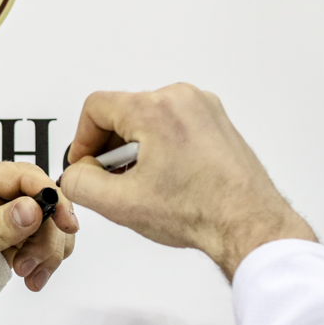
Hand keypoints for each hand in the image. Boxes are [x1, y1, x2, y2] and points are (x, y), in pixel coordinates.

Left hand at [0, 161, 77, 290]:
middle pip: (42, 200)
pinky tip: (33, 276)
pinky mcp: (18, 227)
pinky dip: (47, 258)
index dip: (50, 196)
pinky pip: (49, 236)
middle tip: (28, 266)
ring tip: (28, 275)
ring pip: (50, 221)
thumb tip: (32, 208)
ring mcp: (6, 207)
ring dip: (47, 251)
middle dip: (44, 237)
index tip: (66, 223)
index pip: (23, 175)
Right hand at [59, 83, 316, 279]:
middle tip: (112, 180)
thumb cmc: (200, 212)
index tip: (86, 165)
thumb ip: (80, 184)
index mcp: (155, 110)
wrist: (250, 225)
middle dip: (109, 147)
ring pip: (146, 118)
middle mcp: (181, 98)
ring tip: (141, 183)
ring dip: (134, 147)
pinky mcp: (216, 120)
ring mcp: (203, 107)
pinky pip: (172, 123)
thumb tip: (73, 174)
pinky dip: (159, 145)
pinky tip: (164, 178)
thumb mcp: (120, 204)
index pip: (95, 108)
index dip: (82, 139)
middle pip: (121, 111)